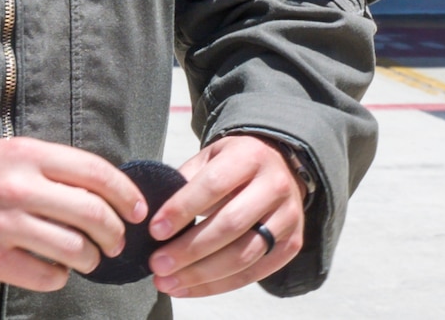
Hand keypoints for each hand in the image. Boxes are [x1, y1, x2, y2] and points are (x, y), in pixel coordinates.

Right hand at [0, 138, 145, 289]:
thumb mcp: (7, 154)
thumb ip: (49, 168)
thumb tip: (97, 189)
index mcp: (29, 154)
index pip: (96, 172)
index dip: (126, 193)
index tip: (138, 210)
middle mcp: (20, 185)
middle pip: (93, 212)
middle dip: (115, 232)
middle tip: (117, 242)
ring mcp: (4, 223)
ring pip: (74, 247)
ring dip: (91, 258)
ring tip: (89, 260)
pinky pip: (44, 274)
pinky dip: (59, 278)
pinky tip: (55, 273)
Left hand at [147, 135, 307, 297]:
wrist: (280, 167)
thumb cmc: (235, 166)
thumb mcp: (211, 158)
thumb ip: (186, 181)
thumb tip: (153, 218)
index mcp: (251, 156)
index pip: (214, 185)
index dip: (182, 209)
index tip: (155, 231)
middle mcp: (275, 185)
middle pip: (230, 225)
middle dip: (189, 250)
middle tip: (158, 264)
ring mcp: (288, 216)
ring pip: (243, 254)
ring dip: (201, 275)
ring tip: (168, 282)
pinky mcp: (292, 243)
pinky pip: (254, 273)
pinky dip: (219, 285)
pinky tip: (191, 288)